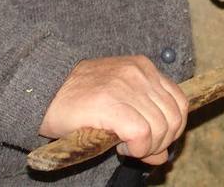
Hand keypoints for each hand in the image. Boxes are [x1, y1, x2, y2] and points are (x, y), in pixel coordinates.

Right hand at [39, 55, 188, 164]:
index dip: (172, 129)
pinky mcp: (110, 103)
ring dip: (148, 147)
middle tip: (139, 148)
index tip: (153, 141)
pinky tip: (121, 147)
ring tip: (127, 146)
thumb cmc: (79, 101)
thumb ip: (146, 124)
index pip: (179, 102)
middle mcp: (139, 73)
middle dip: (161, 142)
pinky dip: (137, 148)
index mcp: (144, 68)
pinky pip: (142, 134)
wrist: (44, 91)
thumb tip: (164, 155)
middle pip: (173, 117)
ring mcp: (126, 86)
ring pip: (160, 127)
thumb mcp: (119, 105)